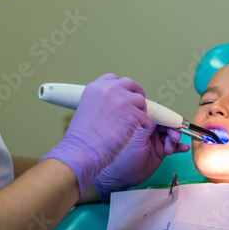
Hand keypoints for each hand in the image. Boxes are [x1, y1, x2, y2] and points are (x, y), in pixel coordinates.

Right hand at [40, 74, 150, 196]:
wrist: (82, 150)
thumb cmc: (82, 138)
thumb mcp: (86, 110)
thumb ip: (100, 102)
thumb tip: (112, 105)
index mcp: (95, 88)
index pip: (113, 79)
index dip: (121, 86)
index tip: (125, 93)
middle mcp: (108, 89)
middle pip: (129, 84)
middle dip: (136, 92)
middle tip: (138, 104)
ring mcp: (122, 100)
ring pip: (139, 99)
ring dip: (140, 109)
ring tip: (137, 120)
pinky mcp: (133, 113)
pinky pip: (145, 116)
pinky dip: (144, 122)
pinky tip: (140, 128)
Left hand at [93, 122, 189, 201]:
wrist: (124, 176)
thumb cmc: (125, 157)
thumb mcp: (138, 138)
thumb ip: (149, 124)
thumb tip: (157, 107)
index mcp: (143, 125)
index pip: (158, 116)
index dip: (167, 117)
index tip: (175, 121)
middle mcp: (150, 132)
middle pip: (167, 126)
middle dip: (173, 131)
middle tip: (174, 138)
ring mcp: (156, 141)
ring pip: (171, 136)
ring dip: (175, 141)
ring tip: (171, 149)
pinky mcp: (161, 151)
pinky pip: (173, 147)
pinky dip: (180, 147)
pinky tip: (184, 148)